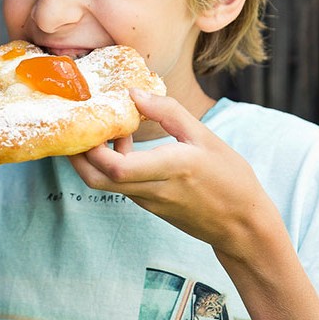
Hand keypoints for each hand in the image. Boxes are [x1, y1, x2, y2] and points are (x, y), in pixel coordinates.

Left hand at [70, 90, 281, 258]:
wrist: (241, 226)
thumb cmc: (230, 178)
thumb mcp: (205, 137)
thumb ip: (168, 113)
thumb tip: (134, 93)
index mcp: (171, 169)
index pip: (117, 167)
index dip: (94, 147)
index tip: (93, 119)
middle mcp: (153, 189)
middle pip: (97, 179)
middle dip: (77, 154)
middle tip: (78, 125)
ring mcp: (147, 201)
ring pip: (103, 184)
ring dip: (93, 157)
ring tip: (105, 128)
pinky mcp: (147, 205)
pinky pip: (118, 185)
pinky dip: (110, 164)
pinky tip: (124, 143)